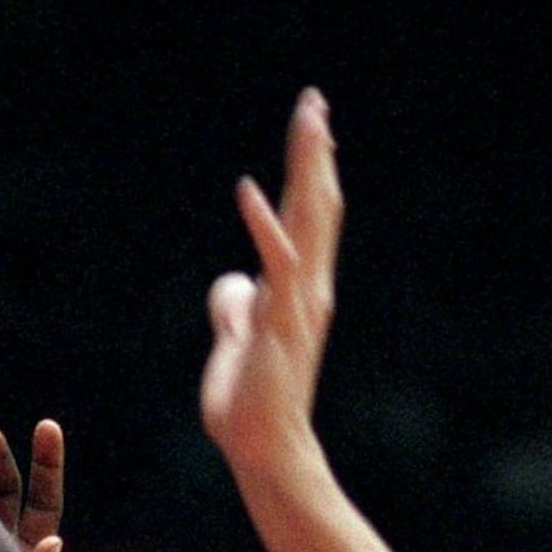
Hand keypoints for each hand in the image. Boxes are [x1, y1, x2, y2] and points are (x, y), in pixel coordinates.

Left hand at [199, 90, 341, 482]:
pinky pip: (274, 262)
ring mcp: (298, 302)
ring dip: (307, 168)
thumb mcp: (237, 342)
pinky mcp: (278, 320)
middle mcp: (309, 287)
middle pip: (318, 205)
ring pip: (309, 221)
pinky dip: (262, 223)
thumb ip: (236, 308)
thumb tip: (233, 282)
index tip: (313, 127)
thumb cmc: (251, 404)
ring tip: (308, 121)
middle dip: (316, 152)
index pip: (310, 217)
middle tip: (314, 102)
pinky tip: (248, 187)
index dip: (311, 172)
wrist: (263, 449)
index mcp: (301, 288)